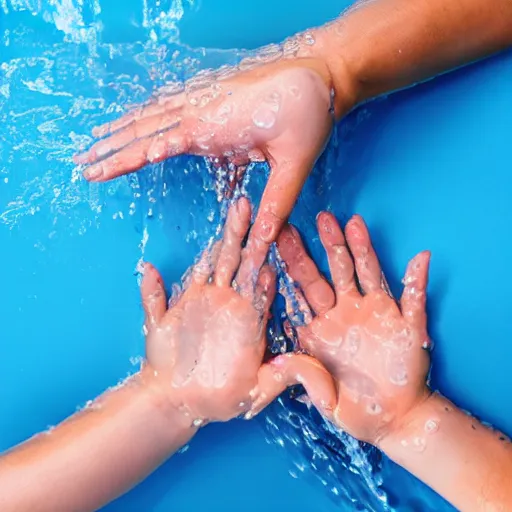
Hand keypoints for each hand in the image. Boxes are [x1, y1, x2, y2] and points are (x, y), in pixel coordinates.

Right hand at [76, 57, 337, 284]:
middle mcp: (200, 108)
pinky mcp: (214, 92)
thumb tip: (262, 243)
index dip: (122, 162)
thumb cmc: (307, 114)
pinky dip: (147, 110)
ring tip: (97, 137)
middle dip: (111, 146)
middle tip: (80, 160)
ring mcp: (205, 97)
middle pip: (143, 128)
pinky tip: (141, 113)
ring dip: (123, 126)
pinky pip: (170, 100)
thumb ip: (276, 203)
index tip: (93, 173)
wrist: (320, 71)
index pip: (154, 146)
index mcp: (210, 127)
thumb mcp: (294, 163)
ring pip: (152, 111)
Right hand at [139, 198, 332, 425]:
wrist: (182, 402)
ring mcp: (199, 304)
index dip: (270, 254)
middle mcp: (227, 303)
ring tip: (233, 209)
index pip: (261, 279)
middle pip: (238, 260)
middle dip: (246, 232)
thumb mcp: (260, 390)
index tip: (280, 227)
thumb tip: (301, 362)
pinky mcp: (169, 314)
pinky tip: (150, 267)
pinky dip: (152, 286)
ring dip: (220, 239)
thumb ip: (284, 375)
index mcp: (248, 318)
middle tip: (252, 203)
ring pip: (210, 264)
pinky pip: (157, 297)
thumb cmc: (223, 398)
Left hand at [276, 212, 431, 444]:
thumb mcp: (322, 398)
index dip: (291, 264)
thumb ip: (303, 376)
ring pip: (365, 273)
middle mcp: (345, 314)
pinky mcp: (405, 324)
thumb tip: (281, 356)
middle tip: (312, 218)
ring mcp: (374, 314)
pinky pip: (413, 298)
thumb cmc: (353, 410)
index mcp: (320, 329)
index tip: (278, 237)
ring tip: (350, 222)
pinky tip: (420, 258)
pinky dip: (416, 280)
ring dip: (359, 248)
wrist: (392, 421)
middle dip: (320, 246)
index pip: (303, 290)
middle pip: (330, 272)